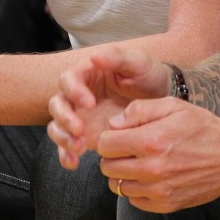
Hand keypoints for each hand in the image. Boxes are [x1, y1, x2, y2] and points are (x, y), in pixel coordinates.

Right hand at [48, 46, 170, 168]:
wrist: (162, 98)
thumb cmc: (148, 75)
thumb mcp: (138, 62)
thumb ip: (117, 57)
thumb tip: (94, 57)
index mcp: (87, 73)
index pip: (68, 79)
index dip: (74, 91)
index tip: (90, 104)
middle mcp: (78, 94)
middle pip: (57, 104)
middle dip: (64, 118)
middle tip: (80, 129)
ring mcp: (80, 116)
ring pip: (57, 126)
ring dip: (62, 138)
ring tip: (79, 148)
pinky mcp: (85, 135)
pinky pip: (67, 146)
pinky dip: (65, 155)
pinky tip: (74, 162)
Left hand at [96, 98, 219, 212]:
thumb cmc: (201, 127)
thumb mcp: (173, 106)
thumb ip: (140, 110)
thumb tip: (114, 124)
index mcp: (151, 141)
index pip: (105, 144)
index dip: (109, 137)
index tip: (119, 134)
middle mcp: (152, 169)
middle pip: (107, 167)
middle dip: (113, 155)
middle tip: (128, 148)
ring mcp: (158, 190)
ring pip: (117, 185)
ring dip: (123, 173)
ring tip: (140, 161)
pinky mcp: (165, 204)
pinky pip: (134, 200)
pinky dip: (136, 189)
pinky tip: (150, 176)